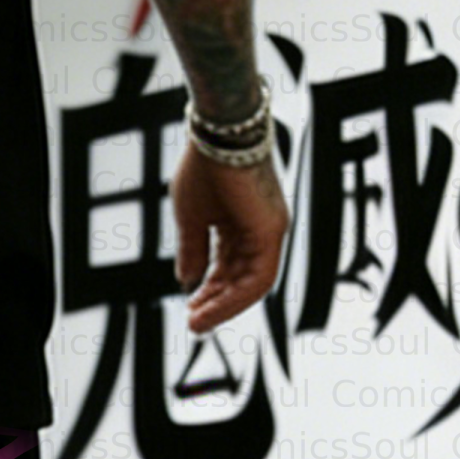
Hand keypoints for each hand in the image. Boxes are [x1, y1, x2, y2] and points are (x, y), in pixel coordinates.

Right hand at [170, 141, 289, 334]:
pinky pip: (259, 276)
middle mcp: (259, 230)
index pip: (228, 267)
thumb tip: (187, 281)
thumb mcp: (191, 215)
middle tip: (193, 323)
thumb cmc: (203, 166)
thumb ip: (193, 250)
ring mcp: (269, 230)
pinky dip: (236, 295)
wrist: (217, 134)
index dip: (209, 291)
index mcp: (240, 224)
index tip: (190, 309)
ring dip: (225, 305)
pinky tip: (212, 305)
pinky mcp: (272, 230)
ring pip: (252, 283)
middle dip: (217, 303)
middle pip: (241, 278)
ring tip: (198, 321)